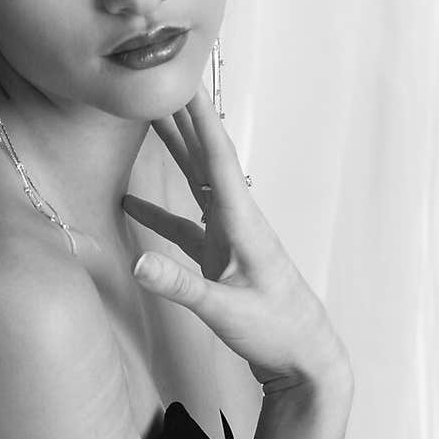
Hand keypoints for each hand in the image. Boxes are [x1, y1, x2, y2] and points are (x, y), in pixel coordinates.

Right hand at [122, 83, 350, 391]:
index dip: (199, 117)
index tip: (183, 80)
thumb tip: (137, 262)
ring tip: (148, 120)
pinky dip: (159, 210)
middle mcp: (237, 222)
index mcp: (242, 224)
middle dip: (182, 119)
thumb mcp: (224, 311)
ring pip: (195, 183)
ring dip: (174, 151)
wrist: (306, 358)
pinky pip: (184, 223)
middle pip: (204, 159)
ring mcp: (230, 238)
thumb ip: (180, 286)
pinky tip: (132, 201)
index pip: (216, 159)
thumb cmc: (276, 333)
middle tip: (160, 81)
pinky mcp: (221, 258)